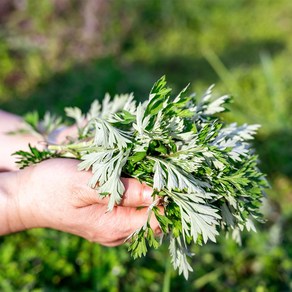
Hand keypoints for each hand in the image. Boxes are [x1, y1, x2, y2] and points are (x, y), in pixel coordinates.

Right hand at [2, 158, 160, 245]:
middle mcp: (117, 230)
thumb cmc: (51, 188)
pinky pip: (130, 203)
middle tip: (155, 162)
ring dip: (146, 185)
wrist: (26, 195)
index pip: (156, 217)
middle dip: (157, 188)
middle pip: (152, 212)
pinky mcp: (106, 213)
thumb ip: (121, 191)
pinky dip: (134, 186)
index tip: (166, 173)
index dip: (166, 196)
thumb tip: (156, 193)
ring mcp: (112, 223)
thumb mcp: (85, 185)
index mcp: (116, 226)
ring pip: (142, 206)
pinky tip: (131, 170)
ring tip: (144, 163)